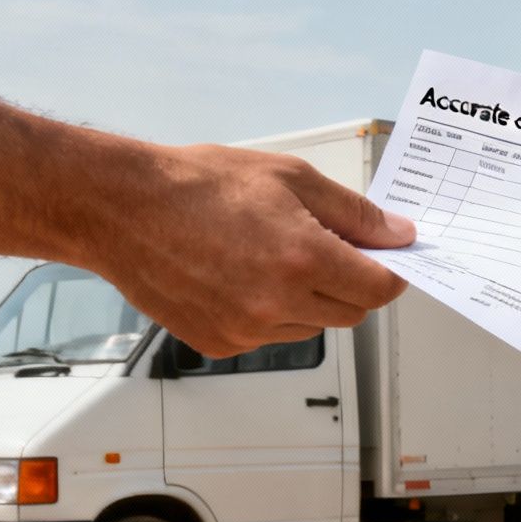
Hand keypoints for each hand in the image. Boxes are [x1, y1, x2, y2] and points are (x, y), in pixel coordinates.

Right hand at [97, 142, 413, 357]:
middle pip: (350, 313)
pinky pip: (269, 336)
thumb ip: (353, 212)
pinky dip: (269, 312)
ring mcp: (247, 330)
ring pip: (310, 327)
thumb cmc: (197, 184)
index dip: (390, 272)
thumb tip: (398, 235)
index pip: (378, 289)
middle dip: (348, 282)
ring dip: (307, 299)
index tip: (386, 259)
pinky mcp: (220, 344)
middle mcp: (277, 303)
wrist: (123, 209)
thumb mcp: (289, 177)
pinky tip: (239, 275)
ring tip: (267, 255)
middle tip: (322, 246)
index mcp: (302, 258)